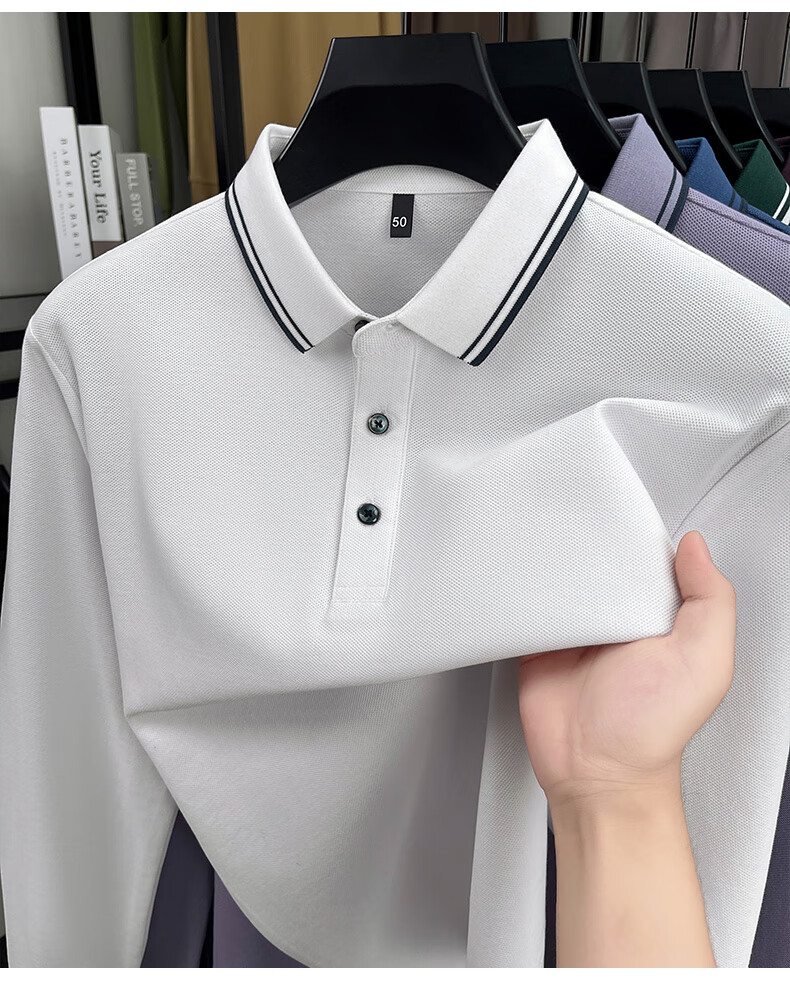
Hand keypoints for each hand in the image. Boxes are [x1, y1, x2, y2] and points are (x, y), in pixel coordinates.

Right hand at [518, 529, 735, 809]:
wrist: (597, 776)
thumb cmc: (651, 732)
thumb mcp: (705, 661)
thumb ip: (710, 600)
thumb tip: (695, 547)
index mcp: (659, 615)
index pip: (646, 558)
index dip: (635, 536)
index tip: (621, 519)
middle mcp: (617, 620)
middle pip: (598, 563)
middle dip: (588, 545)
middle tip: (575, 530)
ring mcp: (576, 631)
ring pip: (559, 580)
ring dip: (550, 566)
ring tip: (542, 550)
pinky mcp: (538, 643)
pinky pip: (524, 608)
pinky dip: (518, 593)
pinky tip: (520, 582)